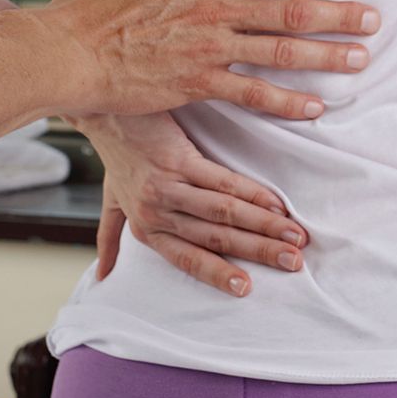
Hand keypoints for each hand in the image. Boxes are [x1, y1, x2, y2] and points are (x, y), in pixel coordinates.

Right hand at [46, 0, 378, 119]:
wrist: (66, 51)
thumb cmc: (88, 0)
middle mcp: (213, 8)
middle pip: (289, 11)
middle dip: (338, 15)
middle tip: (374, 19)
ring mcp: (209, 48)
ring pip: (281, 52)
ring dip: (326, 55)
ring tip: (361, 59)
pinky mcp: (197, 84)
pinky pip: (254, 95)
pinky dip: (288, 101)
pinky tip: (316, 106)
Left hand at [74, 112, 307, 296]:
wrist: (105, 109)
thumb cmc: (116, 152)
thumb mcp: (112, 198)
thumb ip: (110, 236)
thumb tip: (102, 276)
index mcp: (145, 228)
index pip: (187, 260)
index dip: (218, 275)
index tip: (247, 288)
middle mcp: (155, 213)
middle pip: (215, 239)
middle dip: (258, 253)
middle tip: (293, 263)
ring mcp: (167, 187)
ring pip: (223, 214)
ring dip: (265, 227)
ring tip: (294, 236)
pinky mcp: (177, 160)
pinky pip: (222, 182)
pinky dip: (253, 194)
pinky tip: (276, 203)